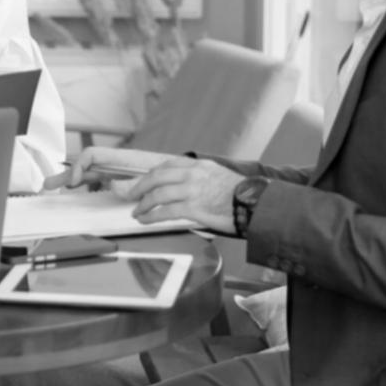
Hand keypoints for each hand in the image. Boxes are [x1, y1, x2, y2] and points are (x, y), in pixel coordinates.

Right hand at [42, 147, 178, 189]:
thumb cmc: (179, 175)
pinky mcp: (126, 182)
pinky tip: (79, 188)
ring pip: (92, 174)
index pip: (94, 156)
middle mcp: (120, 164)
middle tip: (48, 184)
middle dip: (67, 173)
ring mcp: (122, 173)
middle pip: (87, 165)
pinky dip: (87, 184)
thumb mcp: (159, 179)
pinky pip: (101, 181)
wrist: (197, 179)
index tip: (74, 183)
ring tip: (56, 185)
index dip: (79, 167)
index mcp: (126, 159)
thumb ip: (136, 183)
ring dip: (73, 179)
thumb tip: (113, 186)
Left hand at [127, 158, 243, 233]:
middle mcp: (192, 174)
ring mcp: (191, 190)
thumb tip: (186, 188)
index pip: (167, 165)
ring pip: (157, 194)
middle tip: (130, 194)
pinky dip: (151, 216)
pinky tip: (145, 220)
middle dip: (139, 186)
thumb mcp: (219, 175)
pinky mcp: (193, 207)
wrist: (256, 204)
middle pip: (156, 177)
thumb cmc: (241, 194)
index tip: (143, 181)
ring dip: (143, 203)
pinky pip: (165, 211)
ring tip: (136, 211)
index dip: (151, 174)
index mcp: (198, 165)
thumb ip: (201, 178)